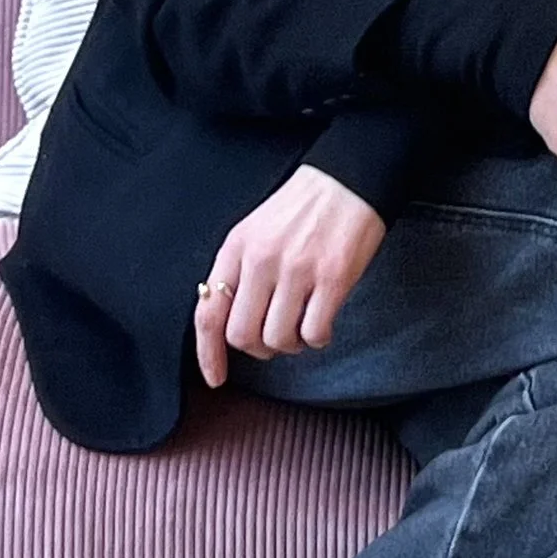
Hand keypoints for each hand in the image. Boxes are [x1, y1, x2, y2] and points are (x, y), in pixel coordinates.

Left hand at [194, 163, 385, 386]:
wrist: (348, 179)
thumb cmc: (302, 207)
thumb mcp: (255, 230)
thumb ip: (239, 271)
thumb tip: (229, 321)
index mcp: (237, 247)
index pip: (209, 312)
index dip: (208, 354)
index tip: (215, 378)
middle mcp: (261, 260)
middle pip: (242, 336)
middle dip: (259, 347)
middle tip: (275, 336)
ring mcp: (297, 269)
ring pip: (278, 339)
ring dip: (290, 344)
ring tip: (302, 324)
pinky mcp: (332, 277)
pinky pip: (314, 333)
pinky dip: (317, 339)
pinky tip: (323, 324)